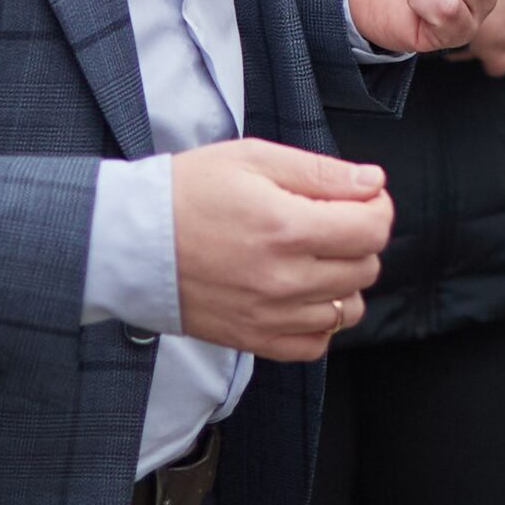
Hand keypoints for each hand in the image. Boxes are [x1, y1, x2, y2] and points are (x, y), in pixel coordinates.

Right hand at [170, 140, 393, 359]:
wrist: (127, 241)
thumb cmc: (186, 192)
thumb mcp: (253, 158)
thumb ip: (321, 172)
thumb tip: (372, 182)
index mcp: (287, 228)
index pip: (373, 229)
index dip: (376, 208)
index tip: (360, 198)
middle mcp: (284, 279)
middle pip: (365, 268)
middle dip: (358, 239)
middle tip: (329, 221)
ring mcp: (269, 316)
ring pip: (347, 310)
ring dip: (343, 282)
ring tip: (313, 258)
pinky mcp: (253, 340)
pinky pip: (314, 345)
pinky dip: (318, 321)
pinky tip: (299, 294)